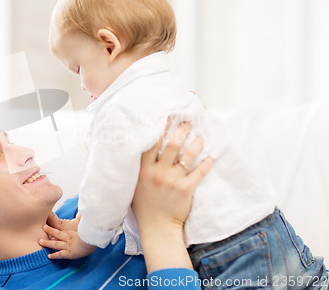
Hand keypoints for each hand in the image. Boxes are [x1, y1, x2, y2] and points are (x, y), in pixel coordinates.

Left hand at [38, 213, 96, 259]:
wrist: (93, 241)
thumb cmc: (91, 234)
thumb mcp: (86, 226)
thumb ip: (83, 218)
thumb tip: (83, 211)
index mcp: (72, 233)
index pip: (62, 230)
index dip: (54, 229)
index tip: (47, 226)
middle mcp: (69, 239)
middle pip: (57, 233)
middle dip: (49, 231)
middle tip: (42, 227)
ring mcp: (68, 246)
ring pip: (56, 244)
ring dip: (47, 243)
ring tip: (40, 241)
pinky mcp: (70, 253)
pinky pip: (60, 255)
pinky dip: (54, 255)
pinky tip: (48, 256)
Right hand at [132, 119, 212, 271]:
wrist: (157, 227)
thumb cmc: (143, 206)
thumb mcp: (133, 184)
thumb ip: (137, 168)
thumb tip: (140, 149)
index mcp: (143, 170)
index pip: (151, 143)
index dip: (160, 128)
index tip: (167, 116)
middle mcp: (158, 173)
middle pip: (172, 145)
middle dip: (181, 130)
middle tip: (187, 122)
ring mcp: (172, 181)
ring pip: (187, 156)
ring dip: (195, 144)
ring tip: (200, 137)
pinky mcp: (186, 189)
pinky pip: (199, 172)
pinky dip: (206, 163)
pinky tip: (210, 157)